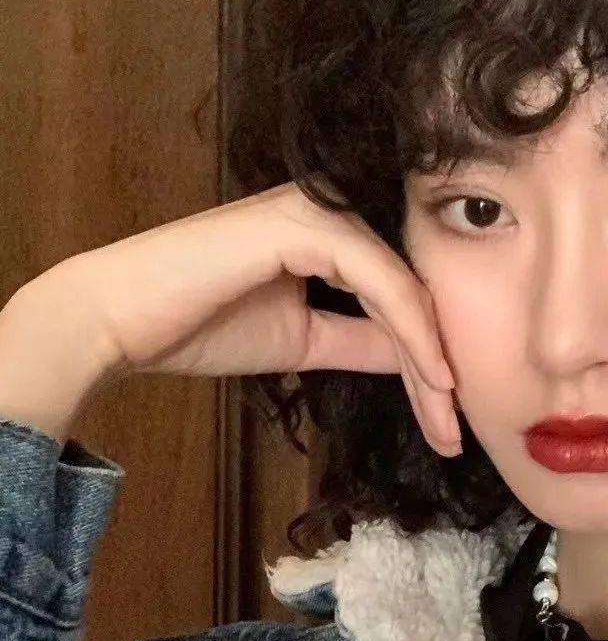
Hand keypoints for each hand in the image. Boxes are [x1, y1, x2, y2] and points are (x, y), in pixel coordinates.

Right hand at [21, 181, 461, 455]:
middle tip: (454, 431)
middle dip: (437, 366)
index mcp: (331, 233)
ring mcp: (319, 210)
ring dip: (430, 357)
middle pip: (410, 292)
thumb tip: (417, 359)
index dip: (427, 358)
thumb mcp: (305, 339)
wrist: (119, 321)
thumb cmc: (200, 325)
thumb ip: (361, 339)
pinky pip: (380, 278)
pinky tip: (430, 374)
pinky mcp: (305, 221)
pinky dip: (411, 328)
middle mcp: (333, 211)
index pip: (399, 295)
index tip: (447, 419)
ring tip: (447, 417)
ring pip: (404, 287)